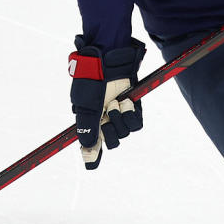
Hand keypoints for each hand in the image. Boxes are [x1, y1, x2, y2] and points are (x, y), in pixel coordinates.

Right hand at [68, 36, 146, 169]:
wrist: (109, 58)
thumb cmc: (93, 80)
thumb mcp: (86, 106)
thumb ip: (87, 129)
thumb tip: (87, 151)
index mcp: (89, 119)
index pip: (91, 144)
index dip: (92, 154)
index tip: (91, 164)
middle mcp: (104, 118)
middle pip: (112, 140)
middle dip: (111, 130)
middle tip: (106, 114)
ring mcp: (119, 112)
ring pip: (125, 132)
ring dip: (121, 119)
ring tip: (115, 103)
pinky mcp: (133, 106)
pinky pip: (136, 122)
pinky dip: (131, 114)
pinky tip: (126, 101)